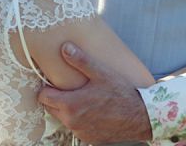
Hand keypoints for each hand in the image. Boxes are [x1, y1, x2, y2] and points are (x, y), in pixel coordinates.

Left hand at [38, 43, 152, 143]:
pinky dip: (80, 120)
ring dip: (69, 110)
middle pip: (51, 108)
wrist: (141, 116)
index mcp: (70, 105)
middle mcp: (72, 121)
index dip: (48, 88)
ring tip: (84, 99)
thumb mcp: (100, 73)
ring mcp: (80, 132)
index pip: (44, 96)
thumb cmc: (121, 93)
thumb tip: (65, 47)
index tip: (57, 82)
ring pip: (63, 118)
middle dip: (57, 98)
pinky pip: (76, 128)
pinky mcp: (89, 139)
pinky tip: (92, 111)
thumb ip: (80, 60)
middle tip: (71, 89)